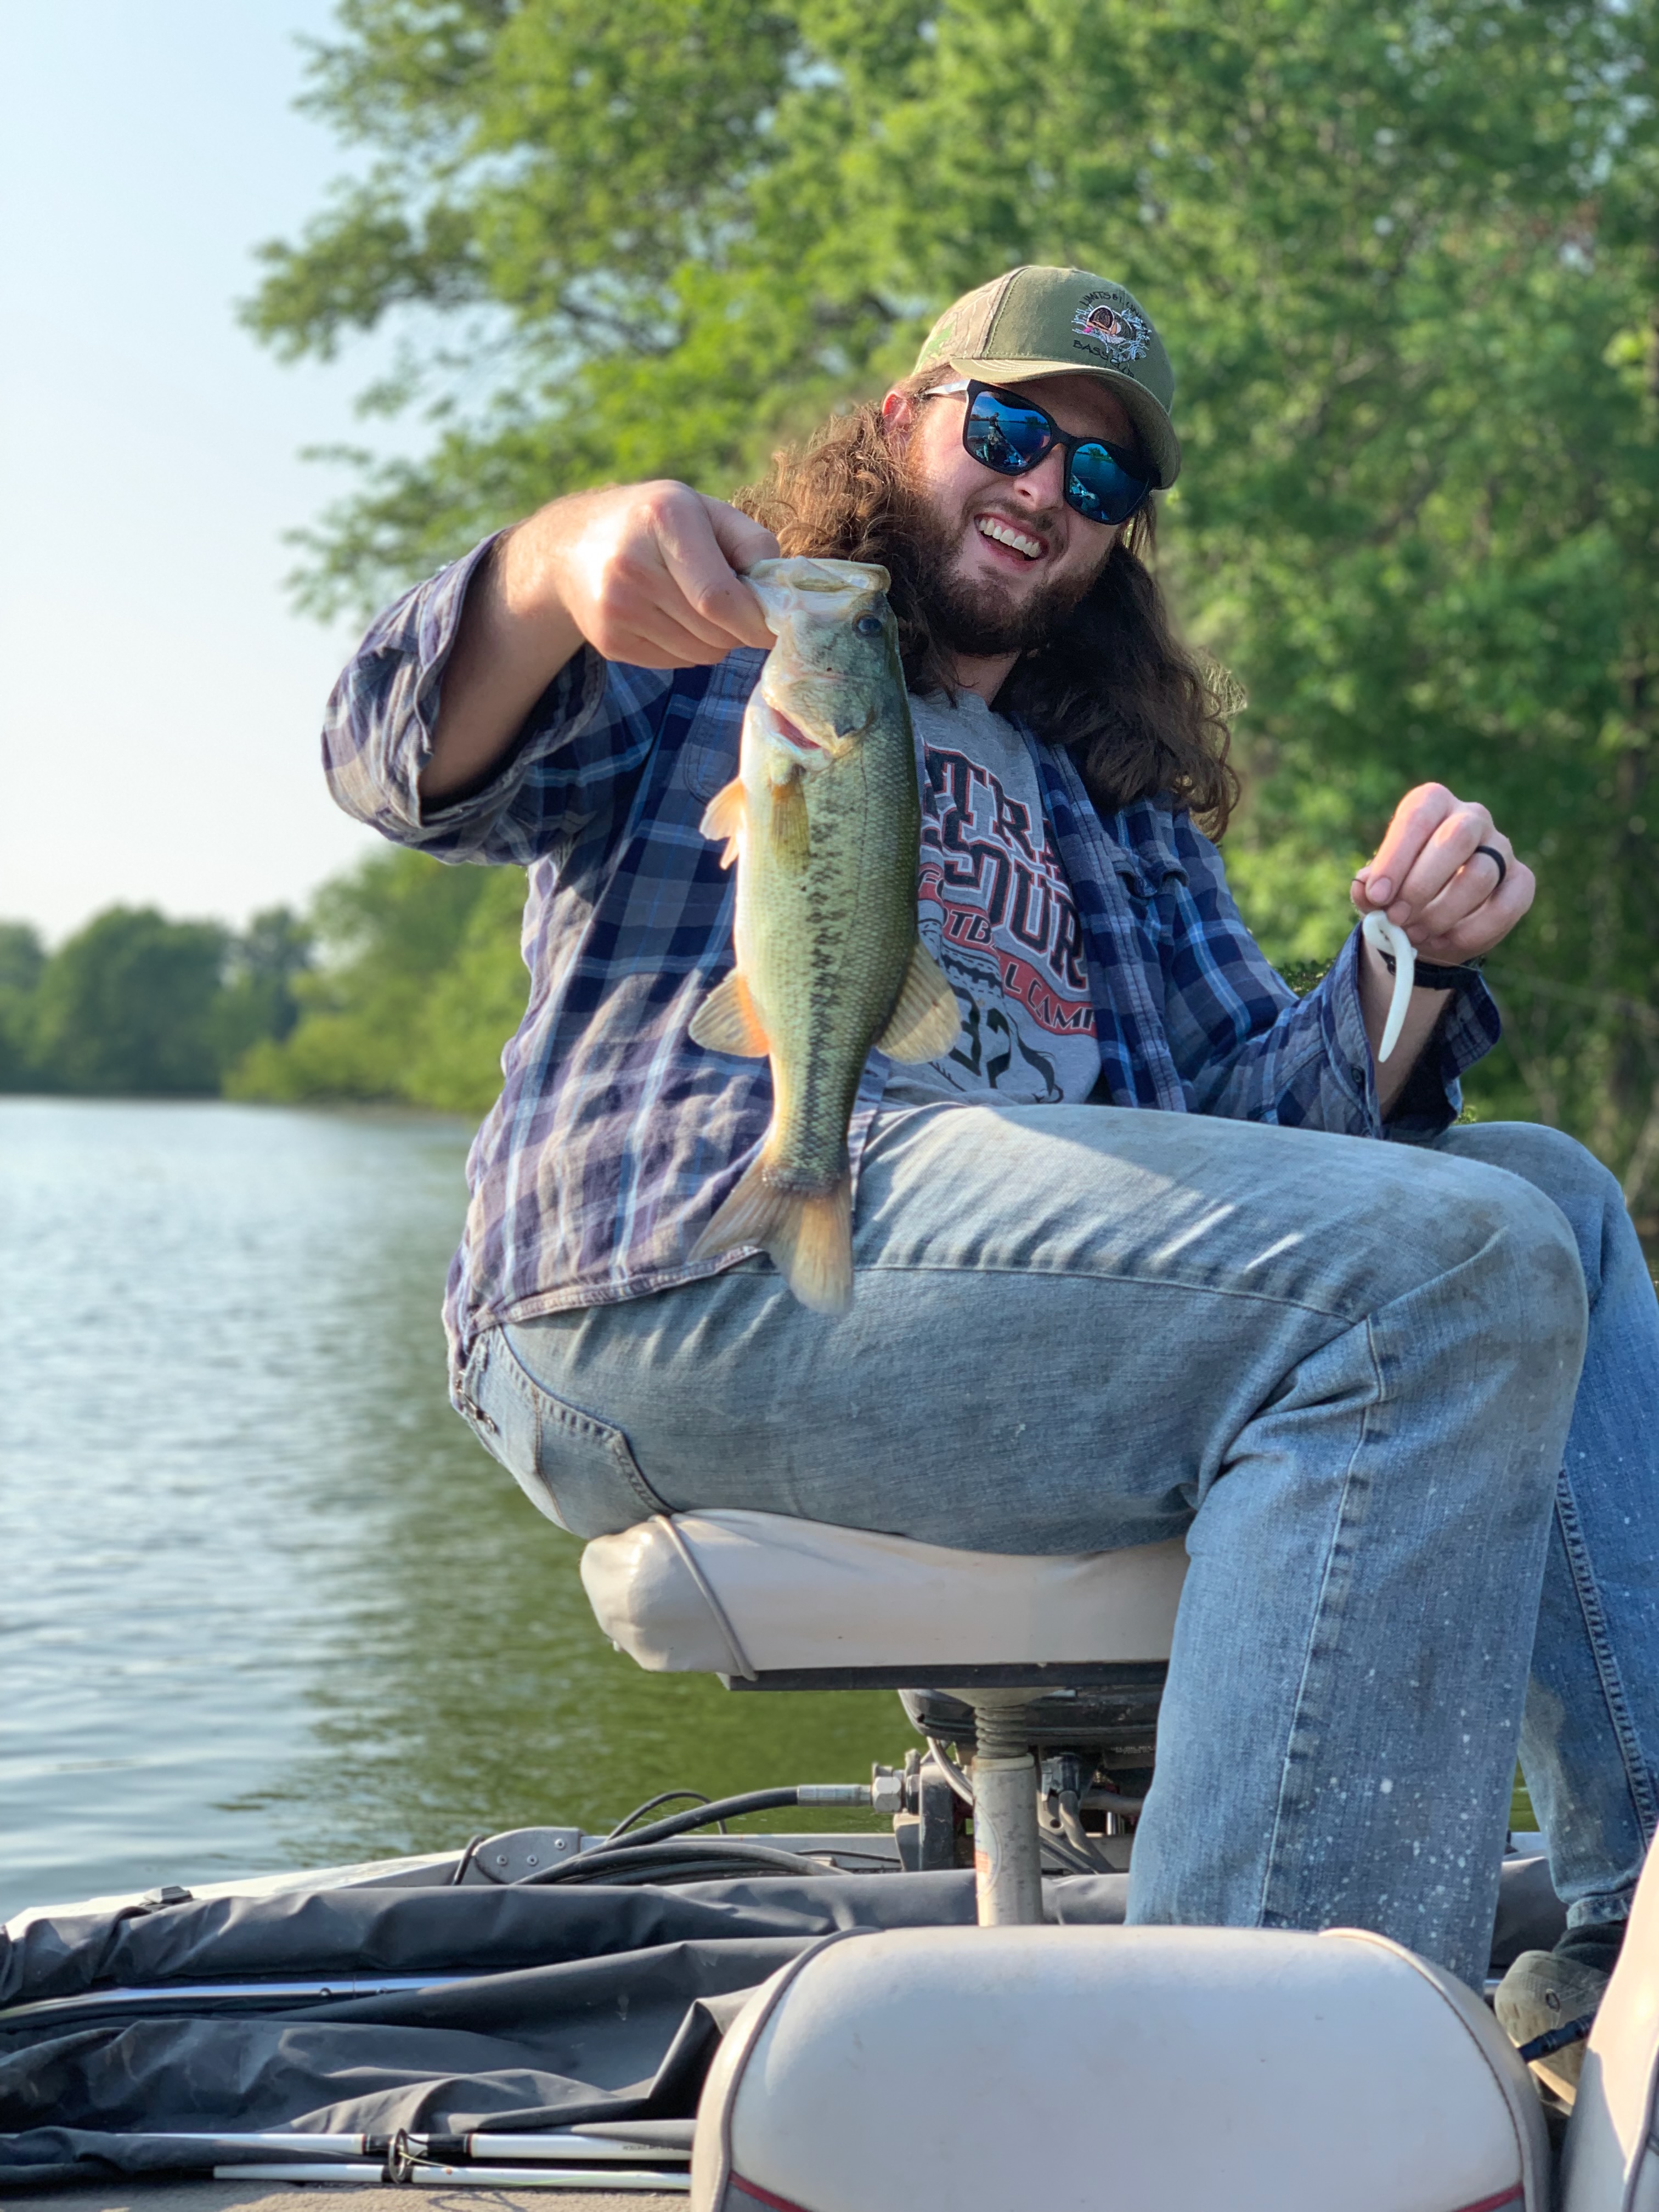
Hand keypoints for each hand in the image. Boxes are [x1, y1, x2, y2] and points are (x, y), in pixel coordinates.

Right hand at [534, 480, 779, 667]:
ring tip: (698, 608)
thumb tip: (778, 593)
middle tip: (736, 610)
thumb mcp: (703, 509)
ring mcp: (615, 608)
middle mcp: (632, 565)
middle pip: (713, 630)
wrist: (572, 545)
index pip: (718, 597)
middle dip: (738, 629)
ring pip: (700, 653)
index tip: (774, 627)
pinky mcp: (609, 641)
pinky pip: (677, 663)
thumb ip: (750, 541)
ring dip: (716, 641)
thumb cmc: (655, 523)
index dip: (754, 621)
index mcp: (664, 519)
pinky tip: (671, 618)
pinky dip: (689, 649)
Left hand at [1351, 783, 1533, 963]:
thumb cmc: (1400, 894)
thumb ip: (1368, 889)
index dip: (1395, 858)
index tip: (1377, 895)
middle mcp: (1471, 817)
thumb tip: (1363, 888)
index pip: (1418, 817)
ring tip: (1415, 934)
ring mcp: (1501, 848)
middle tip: (1397, 918)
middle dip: (1421, 885)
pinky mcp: (1521, 880)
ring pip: (1480, 875)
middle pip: (1457, 837)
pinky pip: (1505, 906)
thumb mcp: (1378, 892)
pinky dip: (1471, 931)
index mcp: (1432, 804)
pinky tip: (1444, 941)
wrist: (1431, 923)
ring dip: (1442, 913)